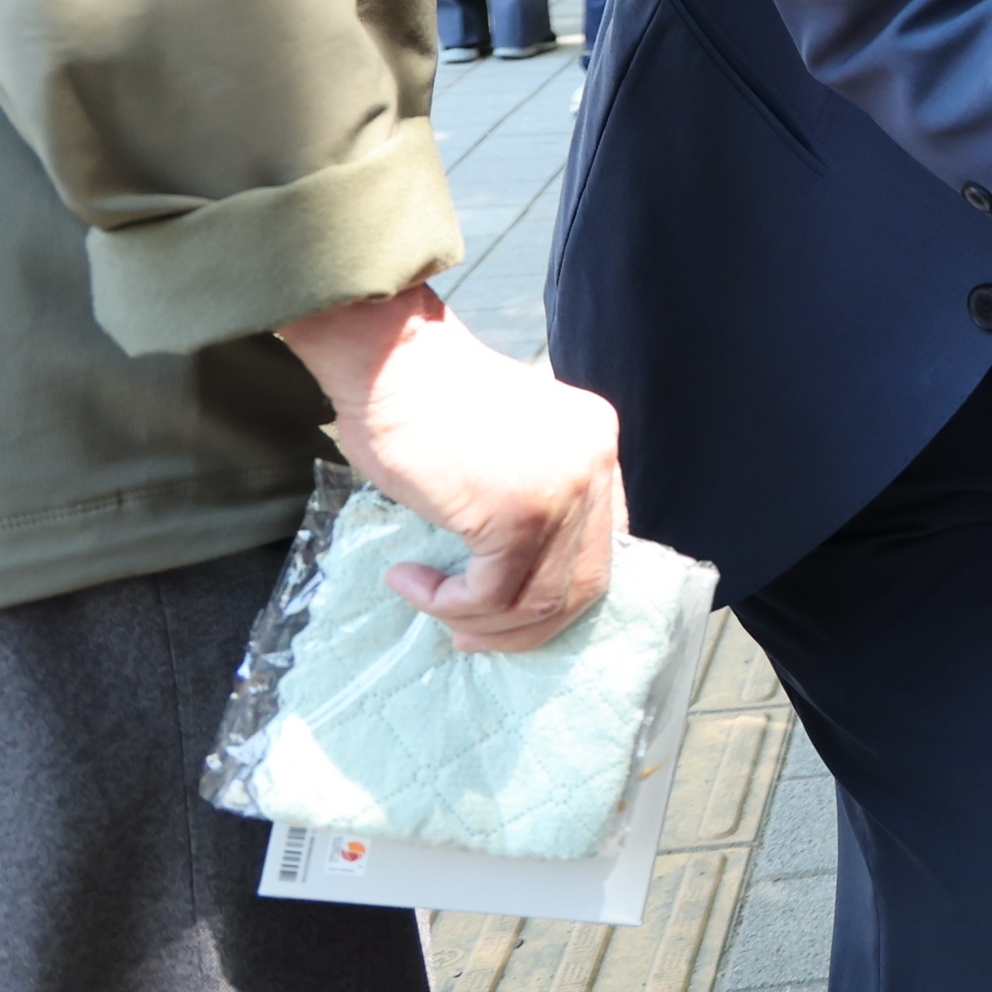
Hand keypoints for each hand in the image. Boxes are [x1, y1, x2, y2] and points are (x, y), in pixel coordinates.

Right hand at [275, 285, 627, 651]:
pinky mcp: (519, 515)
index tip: (507, 610)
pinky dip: (446, 603)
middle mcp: (594, 465)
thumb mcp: (501, 447)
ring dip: (477, 620)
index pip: (603, 543)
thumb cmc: (421, 398)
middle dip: (526, 626)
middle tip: (468, 634)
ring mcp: (564, 491)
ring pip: (540, 600)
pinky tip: (410, 580)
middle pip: (587, 583)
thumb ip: (525, 494)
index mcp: (595, 443)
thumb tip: (514, 574)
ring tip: (428, 599)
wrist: (389, 357)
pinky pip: (491, 594)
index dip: (558, 589)